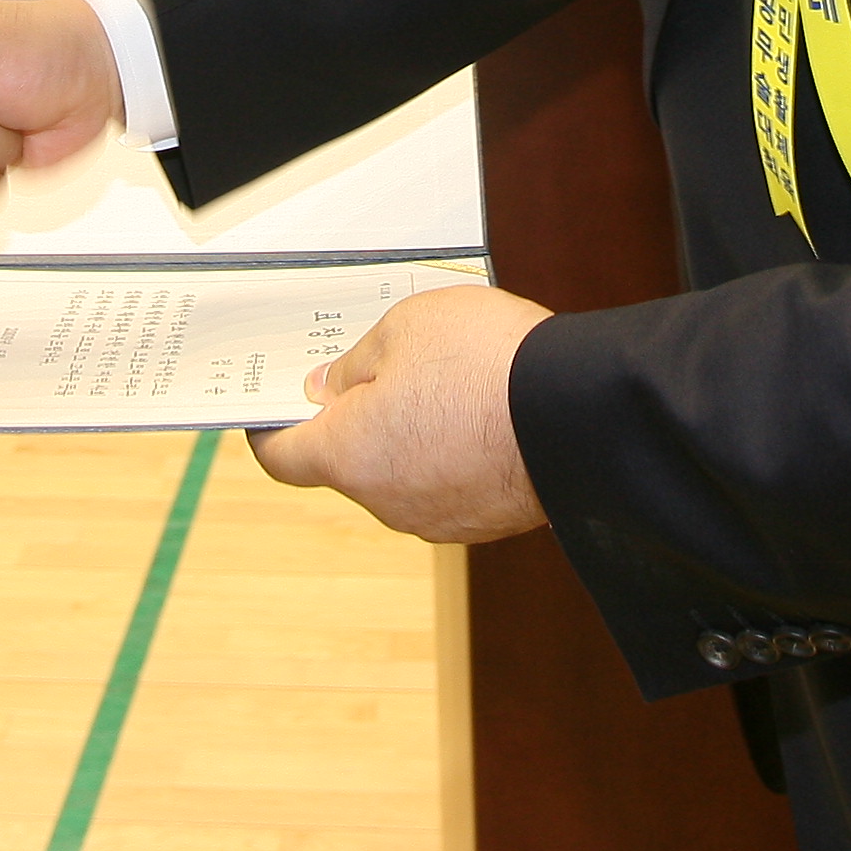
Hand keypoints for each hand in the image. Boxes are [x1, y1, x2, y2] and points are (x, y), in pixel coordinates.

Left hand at [252, 286, 550, 542]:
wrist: (581, 416)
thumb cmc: (486, 364)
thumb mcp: (405, 328)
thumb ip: (355, 363)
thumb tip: (329, 389)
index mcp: (350, 455)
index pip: (282, 457)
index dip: (269, 428)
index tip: (271, 405)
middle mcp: (386, 501)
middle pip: (346, 461)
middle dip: (354, 416)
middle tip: (377, 365)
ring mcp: (437, 519)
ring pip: (400, 473)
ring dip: (407, 434)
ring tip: (443, 381)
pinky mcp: (483, 522)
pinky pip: (446, 484)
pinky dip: (450, 453)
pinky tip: (478, 411)